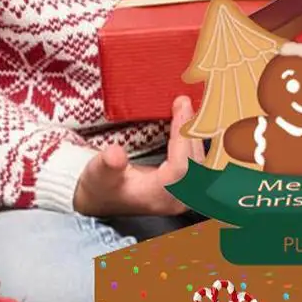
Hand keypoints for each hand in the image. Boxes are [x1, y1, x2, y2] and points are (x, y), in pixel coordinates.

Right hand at [75, 97, 202, 218]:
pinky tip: (192, 122)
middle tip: (185, 101)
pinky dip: (198, 140)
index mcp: (157, 196)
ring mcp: (184, 195)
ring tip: (188, 108)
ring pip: (203, 162)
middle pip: (196, 163)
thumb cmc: (100, 185)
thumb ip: (107, 164)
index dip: (182, 136)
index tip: (180, 105)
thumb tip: (115, 154)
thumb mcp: (98, 172)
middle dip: (192, 130)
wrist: (101, 198)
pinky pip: (201, 161)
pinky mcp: (187, 187)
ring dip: (198, 133)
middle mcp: (176, 200)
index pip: (180, 167)